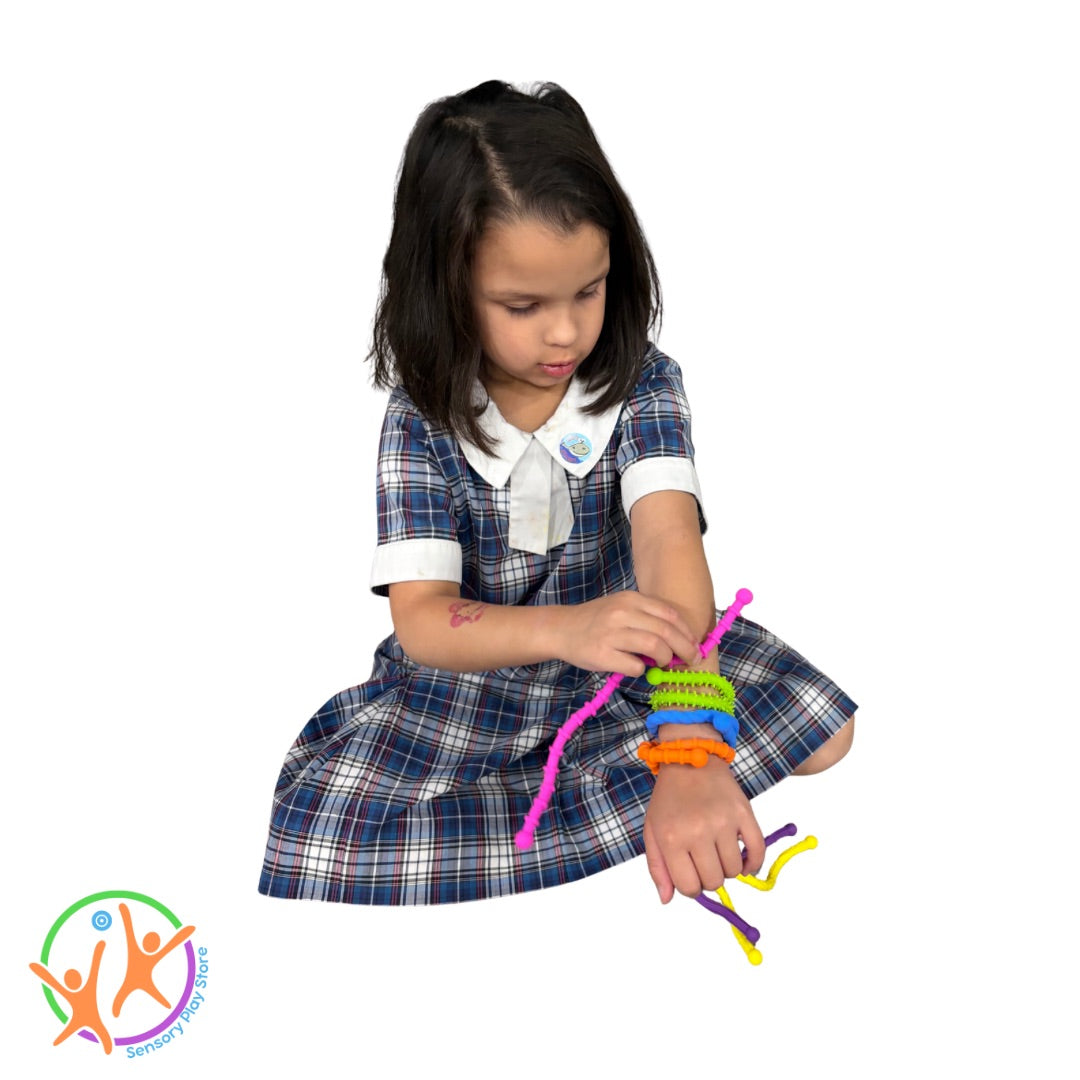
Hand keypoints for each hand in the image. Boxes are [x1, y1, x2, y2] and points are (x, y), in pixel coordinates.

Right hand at [552, 592, 699, 676]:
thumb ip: (646, 618)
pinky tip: (636, 667)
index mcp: (630, 599)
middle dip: (684, 648)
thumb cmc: (596, 621)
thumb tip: (679, 640)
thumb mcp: (621, 608)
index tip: (694, 644)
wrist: (561, 629)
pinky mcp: (602, 654)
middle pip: (666, 631)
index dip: (686, 631)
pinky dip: (642, 670)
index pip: (669, 614)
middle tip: (691, 659)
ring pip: (655, 646)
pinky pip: (635, 665)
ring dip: (664, 658)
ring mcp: (611, 634)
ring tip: (661, 663)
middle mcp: (622, 613)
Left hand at [643, 755, 765, 901]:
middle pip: (714, 881)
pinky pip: (758, 850)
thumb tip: (667, 899)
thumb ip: (657, 868)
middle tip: (704, 862)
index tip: (691, 876)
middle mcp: (698, 832)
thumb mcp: (652, 830)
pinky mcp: (744, 812)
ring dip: (728, 869)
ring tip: (719, 853)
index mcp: (672, 838)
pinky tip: (745, 862)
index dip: (691, 888)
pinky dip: (754, 863)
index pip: (689, 887)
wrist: (690, 758)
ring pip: (735, 870)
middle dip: (709, 878)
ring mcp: (724, 822)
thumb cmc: (668, 798)